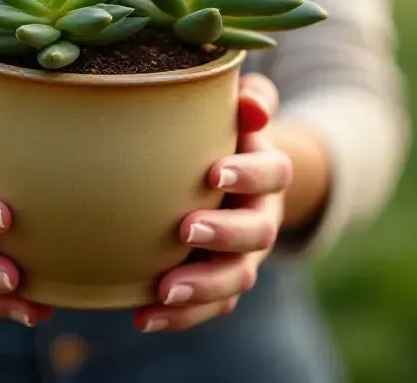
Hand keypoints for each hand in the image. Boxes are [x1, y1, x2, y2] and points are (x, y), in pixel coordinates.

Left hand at [135, 73, 291, 333]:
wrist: (233, 175)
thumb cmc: (226, 130)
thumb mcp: (241, 108)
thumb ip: (251, 98)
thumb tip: (251, 104)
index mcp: (268, 172)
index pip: (273, 173)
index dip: (249, 174)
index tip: (215, 172)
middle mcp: (262, 217)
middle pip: (258, 233)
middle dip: (224, 234)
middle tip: (185, 228)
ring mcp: (244, 255)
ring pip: (236, 279)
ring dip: (203, 287)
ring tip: (166, 288)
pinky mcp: (221, 283)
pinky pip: (209, 307)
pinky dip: (179, 317)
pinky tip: (143, 316)